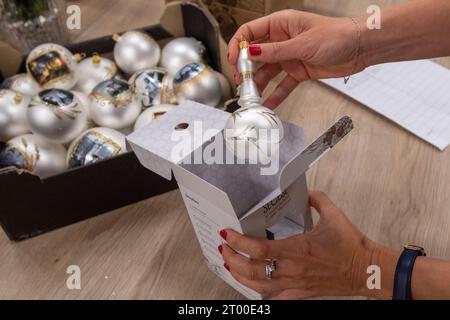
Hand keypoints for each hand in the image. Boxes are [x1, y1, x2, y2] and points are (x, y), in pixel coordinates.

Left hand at [219, 191, 397, 298]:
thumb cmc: (351, 245)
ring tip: (229, 265)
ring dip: (240, 276)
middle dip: (232, 259)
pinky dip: (260, 294)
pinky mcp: (301, 293)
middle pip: (252, 270)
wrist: (367, 270)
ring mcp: (296, 284)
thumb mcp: (334, 215)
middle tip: (223, 248)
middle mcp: (292, 268)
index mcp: (297, 248)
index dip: (238, 242)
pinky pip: (276, 299)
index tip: (227, 233)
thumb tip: (306, 192)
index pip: (259, 249)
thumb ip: (317, 200)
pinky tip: (251, 288)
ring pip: (259, 286)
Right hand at [228, 10, 365, 108]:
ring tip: (251, 97)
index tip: (233, 61)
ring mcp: (289, 56)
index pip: (250, 32)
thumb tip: (251, 53)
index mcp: (281, 24)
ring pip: (267, 72)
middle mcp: (282, 40)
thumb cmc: (337, 35)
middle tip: (241, 83)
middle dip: (246, 69)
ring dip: (258, 84)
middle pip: (255, 55)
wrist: (360, 48)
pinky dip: (276, 95)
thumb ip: (275, 51)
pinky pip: (282, 85)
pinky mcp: (298, 71)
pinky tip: (268, 105)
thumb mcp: (302, 43)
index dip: (238, 46)